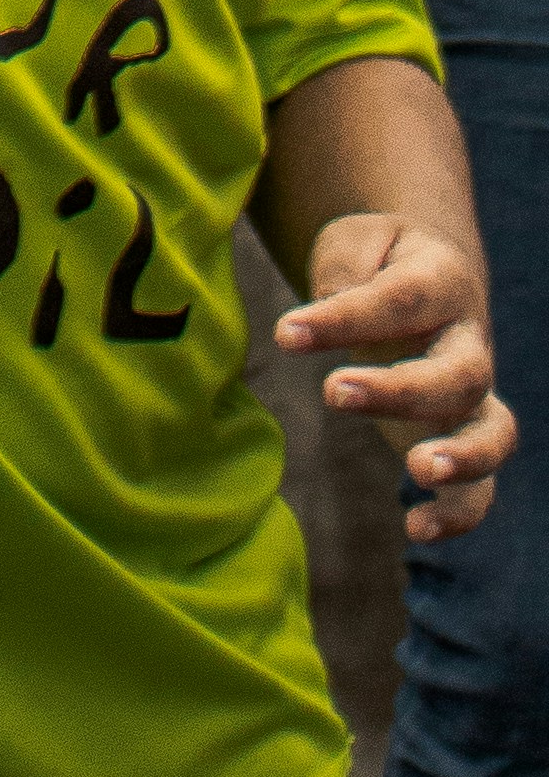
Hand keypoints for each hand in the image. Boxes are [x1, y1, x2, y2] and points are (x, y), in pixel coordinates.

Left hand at [283, 213, 514, 540]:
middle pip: (458, 371)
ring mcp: (473, 397)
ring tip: (418, 471)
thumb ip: (343, 276)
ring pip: (493, 433)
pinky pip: (481, 486)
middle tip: (333, 393)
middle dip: (399, 389)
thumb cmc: (375, 261)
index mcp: (442, 280)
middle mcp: (469, 342)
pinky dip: (459, 513)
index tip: (283, 334)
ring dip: (462, 457)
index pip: (400, 299)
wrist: (417, 273)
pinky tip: (416, 530)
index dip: (344, 318)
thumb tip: (319, 317)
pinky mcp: (460, 440)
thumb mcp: (353, 245)